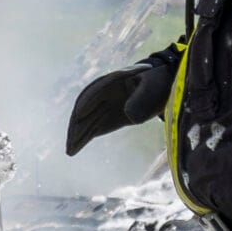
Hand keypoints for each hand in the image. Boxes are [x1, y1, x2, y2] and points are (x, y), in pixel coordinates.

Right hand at [65, 45, 180, 156]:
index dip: (88, 100)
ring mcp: (104, 105)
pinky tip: (74, 150)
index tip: (79, 113)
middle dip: (77, 123)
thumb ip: (143, 99)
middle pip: (86, 107)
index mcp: (116, 79)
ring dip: (76, 135)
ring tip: (69, 151)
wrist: (162, 86)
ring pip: (86, 121)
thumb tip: (130, 116)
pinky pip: (92, 128)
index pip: (98, 88)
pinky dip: (83, 139)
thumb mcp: (154, 89)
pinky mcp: (108, 117)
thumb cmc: (160, 83)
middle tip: (71, 139)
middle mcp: (104, 92)